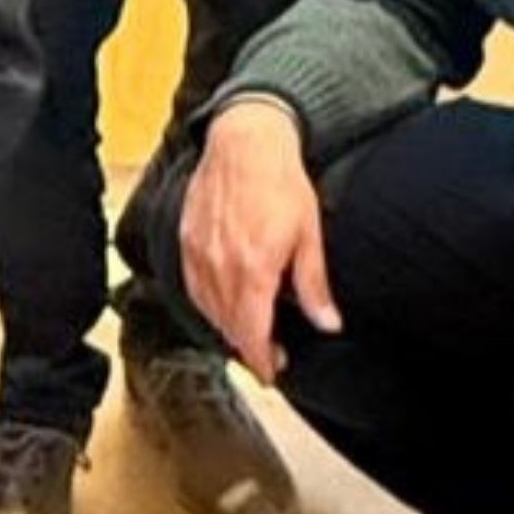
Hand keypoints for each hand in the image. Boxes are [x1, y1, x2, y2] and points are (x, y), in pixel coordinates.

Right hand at [177, 99, 334, 380]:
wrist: (245, 141)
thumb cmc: (280, 182)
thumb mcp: (309, 234)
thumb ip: (313, 285)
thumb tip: (327, 324)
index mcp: (253, 270)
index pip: (251, 333)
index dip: (261, 361)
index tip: (272, 373)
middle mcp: (220, 267)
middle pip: (228, 326)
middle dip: (249, 348)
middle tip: (270, 355)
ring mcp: (198, 254)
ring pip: (209, 309)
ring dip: (228, 327)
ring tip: (249, 331)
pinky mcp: (186, 240)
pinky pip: (194, 286)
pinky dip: (208, 303)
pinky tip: (223, 303)